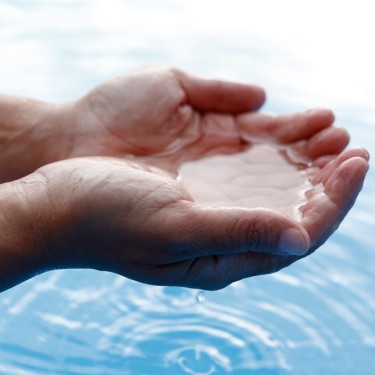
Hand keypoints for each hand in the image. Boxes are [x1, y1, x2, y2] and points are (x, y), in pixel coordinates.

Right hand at [1, 144, 367, 291]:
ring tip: (329, 139)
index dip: (333, 202)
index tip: (357, 164)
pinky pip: (244, 181)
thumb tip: (301, 239)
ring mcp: (208, 218)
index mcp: (222, 260)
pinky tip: (283, 142)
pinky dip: (270, 162)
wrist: (61, 204)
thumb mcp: (175, 227)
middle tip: (355, 150)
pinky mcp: (194, 196)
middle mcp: (221, 243)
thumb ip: (237, 233)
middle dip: (327, 184)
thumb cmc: (108, 217)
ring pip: (271, 197)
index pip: (297, 235)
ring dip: (303, 170)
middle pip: (291, 217)